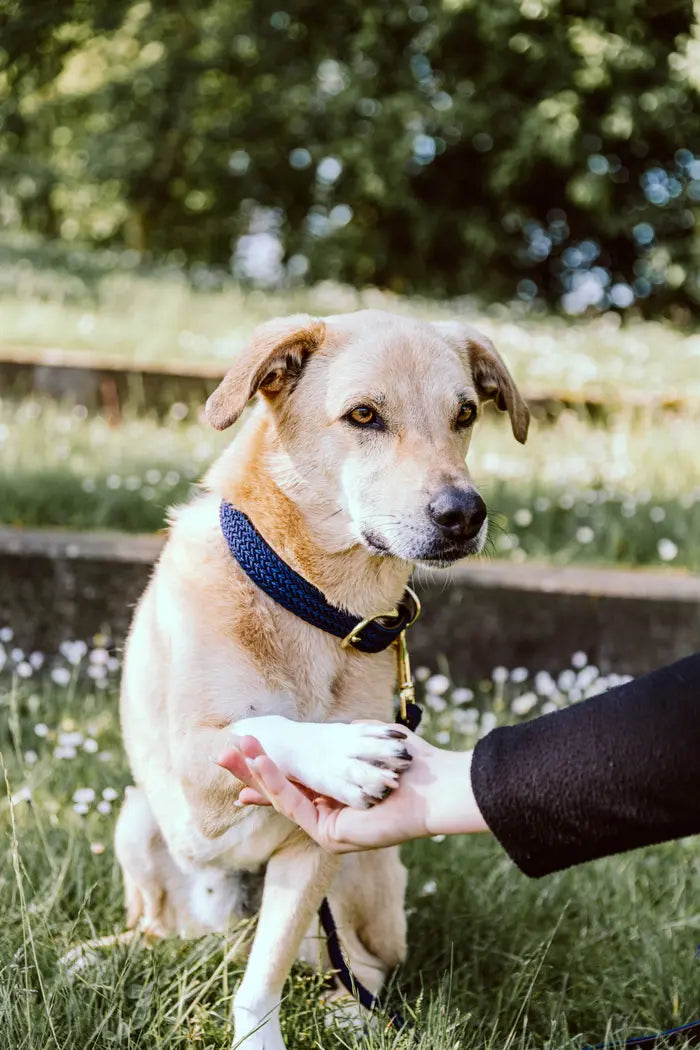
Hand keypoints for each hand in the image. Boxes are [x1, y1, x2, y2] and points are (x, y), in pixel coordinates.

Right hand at [218, 727, 486, 853]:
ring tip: (235, 750)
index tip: (243, 756)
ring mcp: (328, 829)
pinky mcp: (329, 836)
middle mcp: (330, 815)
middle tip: (220, 754)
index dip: (266, 772)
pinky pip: (294, 806)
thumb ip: (342, 737)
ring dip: (255, 772)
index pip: (293, 784)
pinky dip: (275, 783)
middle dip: (248, 772)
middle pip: (280, 793)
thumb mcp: (366, 741)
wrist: (434, 785)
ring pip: (281, 800)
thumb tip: (333, 726)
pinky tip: (260, 764)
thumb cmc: (409, 762)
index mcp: (337, 796)